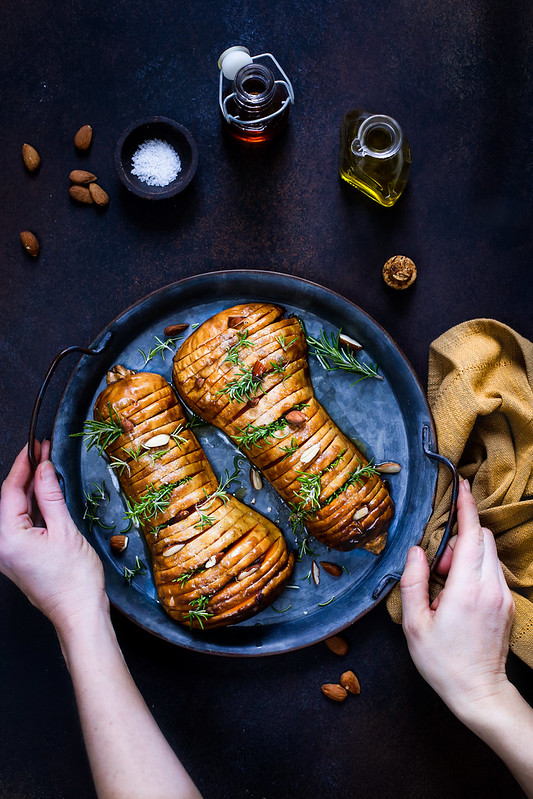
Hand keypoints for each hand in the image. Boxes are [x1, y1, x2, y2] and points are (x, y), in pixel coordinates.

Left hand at [0, 442, 108, 634]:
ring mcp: (9, 553)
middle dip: (26, 474)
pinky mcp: (19, 557)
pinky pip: (22, 524)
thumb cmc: (74, 579)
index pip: (10, 491)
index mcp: (7, 538)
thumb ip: (51, 496)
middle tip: (42, 451)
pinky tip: (46, 493)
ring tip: (46, 466)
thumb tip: (44, 469)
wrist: (79, 612)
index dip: (23, 465)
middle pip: (10, 500)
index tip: (34, 446)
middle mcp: (2, 547)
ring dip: (31, 489)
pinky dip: (33, 506)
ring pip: (16, 511)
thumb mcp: (65, 530)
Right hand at [400, 479, 514, 722]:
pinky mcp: (507, 604)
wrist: (479, 692)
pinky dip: (475, 568)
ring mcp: (503, 596)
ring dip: (467, 555)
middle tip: (438, 565)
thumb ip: (413, 581)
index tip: (460, 486)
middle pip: (482, 539)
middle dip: (460, 538)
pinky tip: (458, 593)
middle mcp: (491, 587)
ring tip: (446, 583)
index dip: (466, 507)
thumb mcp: (413, 623)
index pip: (471, 535)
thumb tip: (415, 551)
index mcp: (466, 589)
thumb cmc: (442, 661)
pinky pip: (493, 571)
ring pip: (489, 554)